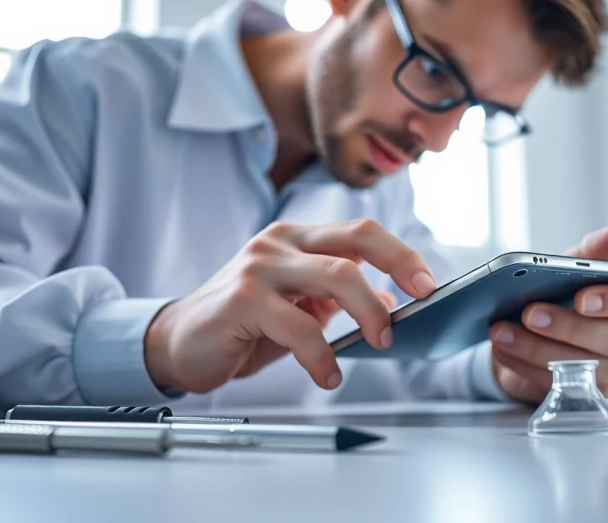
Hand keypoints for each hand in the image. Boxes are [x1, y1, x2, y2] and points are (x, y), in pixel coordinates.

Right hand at [143, 219, 433, 392]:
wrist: (179, 343)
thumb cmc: (244, 324)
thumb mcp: (300, 306)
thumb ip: (340, 298)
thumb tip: (391, 299)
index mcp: (298, 238)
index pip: (361, 232)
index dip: (400, 254)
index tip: (428, 284)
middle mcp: (279, 242)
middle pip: (355, 243)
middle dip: (396, 272)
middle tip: (409, 314)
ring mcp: (259, 266)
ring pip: (336, 276)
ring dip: (368, 313)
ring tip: (377, 344)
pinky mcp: (241, 299)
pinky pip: (300, 326)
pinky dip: (322, 356)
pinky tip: (328, 375)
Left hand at [489, 222, 607, 402]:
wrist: (537, 327)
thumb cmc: (567, 290)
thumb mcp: (576, 264)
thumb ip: (599, 249)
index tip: (581, 298)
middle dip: (569, 326)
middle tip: (529, 313)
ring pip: (588, 365)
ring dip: (537, 348)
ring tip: (501, 332)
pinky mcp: (589, 391)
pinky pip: (563, 384)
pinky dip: (525, 365)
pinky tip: (502, 349)